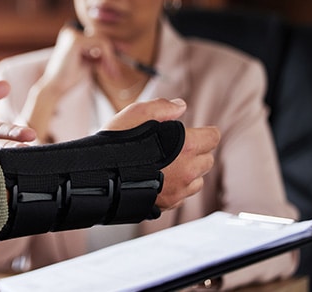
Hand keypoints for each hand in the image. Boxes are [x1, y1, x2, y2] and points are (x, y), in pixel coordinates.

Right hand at [38, 24, 121, 93]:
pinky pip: (100, 44)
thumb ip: (98, 56)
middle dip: (113, 52)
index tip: (125, 50)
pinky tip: (105, 68)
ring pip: (102, 41)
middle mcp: (71, 30)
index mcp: (72, 34)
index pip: (96, 36)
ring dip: (110, 58)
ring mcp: (72, 34)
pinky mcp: (76, 40)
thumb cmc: (68, 78)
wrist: (55, 87)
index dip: (111, 44)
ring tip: (111, 72)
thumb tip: (114, 52)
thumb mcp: (88, 63)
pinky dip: (106, 57)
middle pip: (101, 37)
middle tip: (119, 66)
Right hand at [101, 98, 219, 210]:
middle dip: (197, 152)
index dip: (204, 132)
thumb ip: (162, 107)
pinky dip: (177, 188)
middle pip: (208, 160)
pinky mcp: (168, 205)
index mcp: (187, 146)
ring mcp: (179, 190)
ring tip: (168, 165)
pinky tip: (159, 179)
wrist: (98, 178)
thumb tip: (180, 106)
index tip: (193, 132)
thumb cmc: (115, 145)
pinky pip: (182, 196)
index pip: (213, 137)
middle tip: (177, 147)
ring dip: (189, 172)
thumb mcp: (136, 113)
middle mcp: (188, 171)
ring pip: (197, 180)